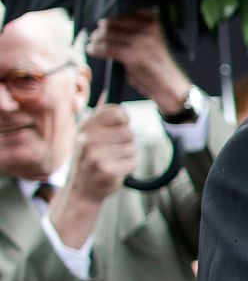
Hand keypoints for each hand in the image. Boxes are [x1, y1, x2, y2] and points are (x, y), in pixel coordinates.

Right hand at [46, 103, 135, 248]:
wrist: (81, 188)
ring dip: (127, 156)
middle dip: (126, 142)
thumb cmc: (89, 157)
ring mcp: (97, 155)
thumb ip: (100, 114)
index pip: (117, 112)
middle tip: (111, 151)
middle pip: (129, 132)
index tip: (119, 128)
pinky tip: (115, 170)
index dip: (124, 120)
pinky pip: (133, 162)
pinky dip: (128, 168)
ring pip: (132, 147)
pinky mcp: (108, 170)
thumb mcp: (87, 133)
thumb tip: (108, 92)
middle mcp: (89, 139)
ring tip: (112, 161)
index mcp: (85, 126)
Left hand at [87, 10, 189, 114]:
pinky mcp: (131, 55)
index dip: (110, 16)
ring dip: (96, 40)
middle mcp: (147, 28)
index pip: (123, 10)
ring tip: (93, 44)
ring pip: (106, 34)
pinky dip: (95, 50)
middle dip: (101, 30)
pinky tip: (93, 51)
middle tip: (96, 36)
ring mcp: (140, 41)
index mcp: (153, 20)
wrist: (168, 84)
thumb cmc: (157, 62)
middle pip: (112, 21)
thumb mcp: (152, 38)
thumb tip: (106, 21)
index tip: (104, 24)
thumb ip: (135, 27)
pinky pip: (106, 48)